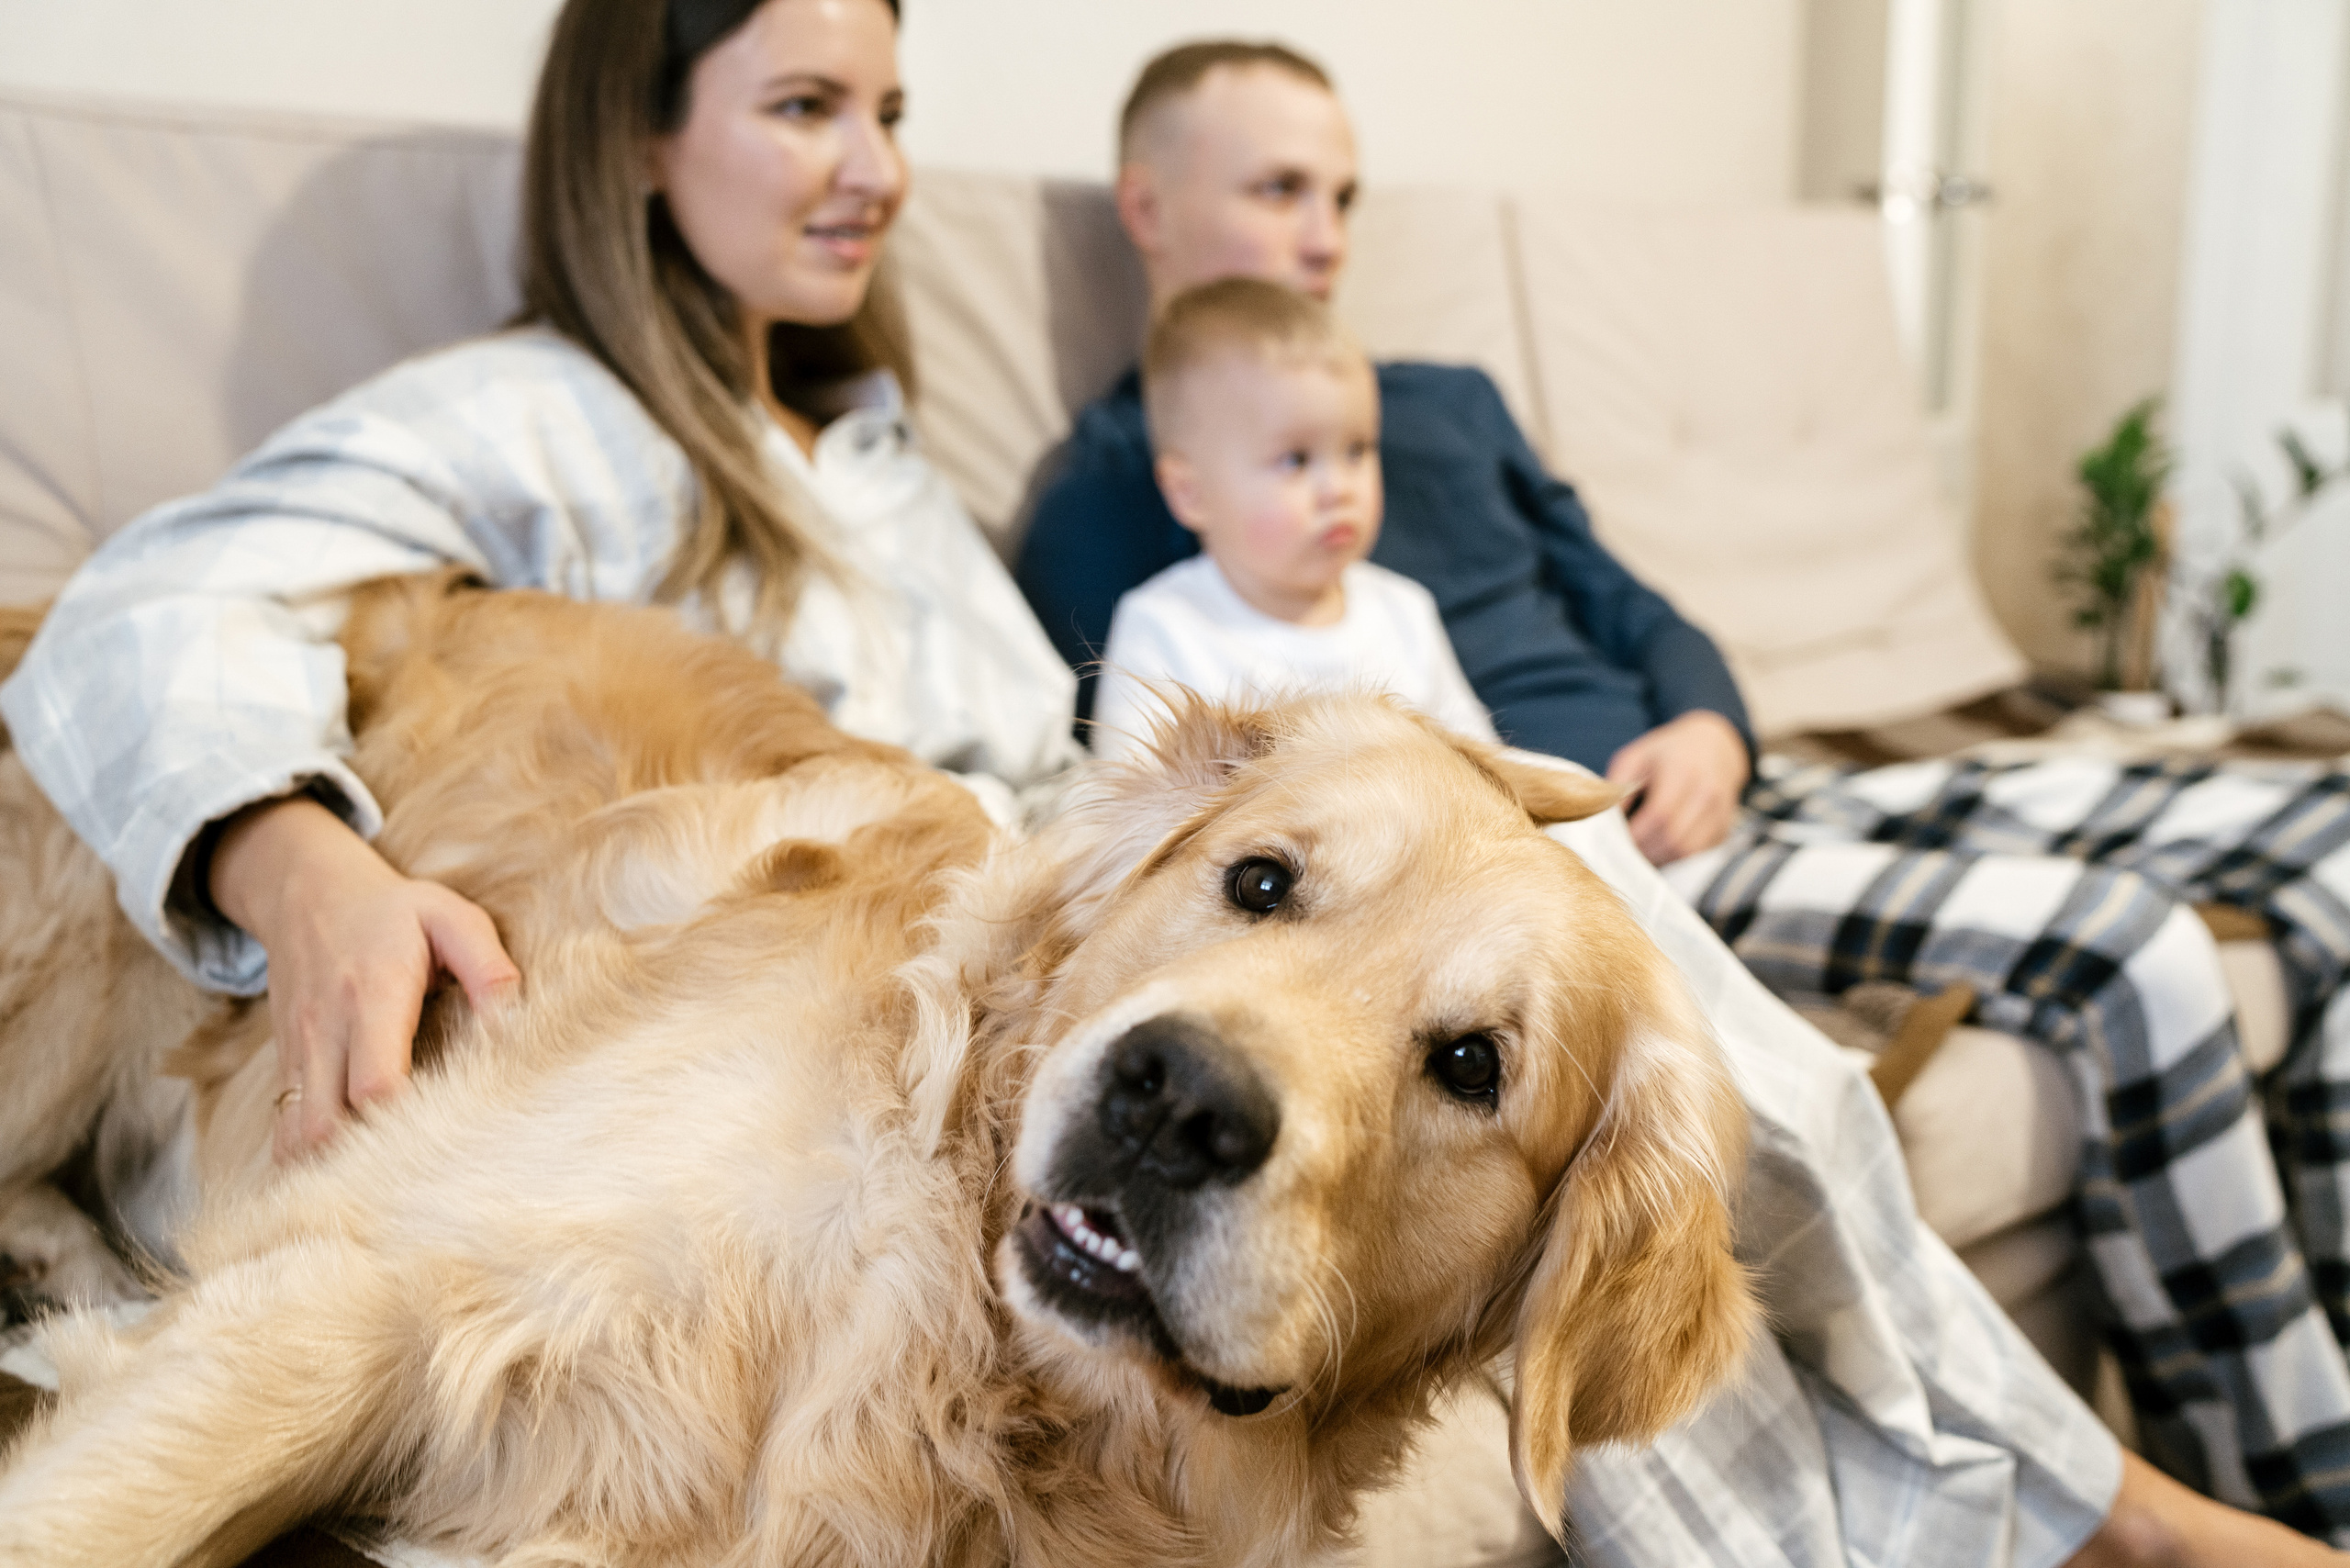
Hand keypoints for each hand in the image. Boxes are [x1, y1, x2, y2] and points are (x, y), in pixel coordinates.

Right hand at [209, 795, 518, 1162]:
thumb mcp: (451, 915)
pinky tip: (349, 1171)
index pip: (374, 1084)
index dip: (406, 1123)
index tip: (450, 1138)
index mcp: (372, 997)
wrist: (305, 891)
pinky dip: (309, 1159)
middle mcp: (325, 1033)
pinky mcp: (287, 1068)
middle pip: (326, 1127)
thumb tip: (514, 1024)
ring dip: (333, 1168)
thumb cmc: (392, 909)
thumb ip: (487, 966)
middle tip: (425, 1176)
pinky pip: (285, 1131)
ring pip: (298, 1139)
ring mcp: (298, 1054)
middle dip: (369, 1163)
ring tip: (389, 1181)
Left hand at [1604, 711, 1750, 864]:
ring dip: (1659, 858)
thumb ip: (1618, 786)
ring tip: (1639, 852)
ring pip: (1687, 852)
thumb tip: (1607, 821)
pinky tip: (1659, 847)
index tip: (1616, 841)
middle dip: (1644, 852)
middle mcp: (1707, 792)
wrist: (1715, 745)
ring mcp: (1720, 812)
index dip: (1635, 835)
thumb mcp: (1635, 756)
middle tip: (1623, 852)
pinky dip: (1675, 857)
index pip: (1659, 814)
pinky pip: (1698, 854)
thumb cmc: (1668, 752)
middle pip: (1673, 838)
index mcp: (1682, 770)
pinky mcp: (1725, 828)